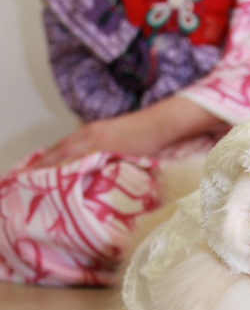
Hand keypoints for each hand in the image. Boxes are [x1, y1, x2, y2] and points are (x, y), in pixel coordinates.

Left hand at [29, 96, 222, 168]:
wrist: (161, 124)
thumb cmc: (144, 134)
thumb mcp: (119, 140)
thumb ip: (104, 152)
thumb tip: (96, 167)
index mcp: (91, 132)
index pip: (62, 148)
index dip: (47, 160)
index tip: (35, 172)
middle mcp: (89, 134)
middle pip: (59, 151)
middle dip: (43, 165)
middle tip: (28, 181)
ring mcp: (97, 140)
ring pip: (66, 156)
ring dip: (50, 169)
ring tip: (37, 184)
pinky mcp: (107, 147)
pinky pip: (82, 161)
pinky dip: (68, 169)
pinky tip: (60, 181)